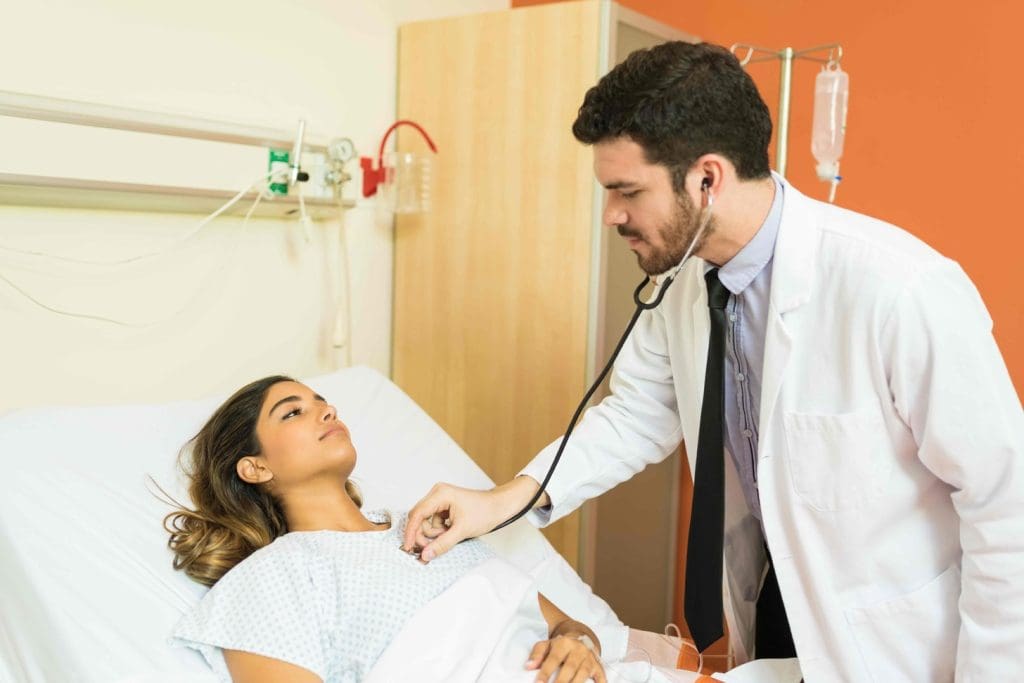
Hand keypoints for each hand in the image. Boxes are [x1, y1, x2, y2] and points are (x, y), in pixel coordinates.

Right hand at [403, 477, 544, 561]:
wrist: (499, 507)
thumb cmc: (485, 512)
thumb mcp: (462, 531)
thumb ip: (442, 544)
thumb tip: (425, 554)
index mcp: (440, 494)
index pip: (417, 514)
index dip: (411, 532)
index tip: (408, 547)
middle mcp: (437, 493)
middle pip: (419, 518)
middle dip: (424, 535)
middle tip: (429, 549)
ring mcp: (440, 499)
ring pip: (426, 522)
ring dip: (434, 533)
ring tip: (449, 536)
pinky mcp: (444, 506)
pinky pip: (433, 521)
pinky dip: (439, 531)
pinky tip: (450, 532)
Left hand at [525, 634, 605, 682]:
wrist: (581, 638)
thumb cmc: (560, 646)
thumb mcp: (546, 645)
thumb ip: (537, 654)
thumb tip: (529, 666)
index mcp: (564, 643)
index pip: (554, 659)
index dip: (546, 672)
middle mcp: (579, 650)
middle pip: (570, 667)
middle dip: (561, 682)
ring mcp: (590, 658)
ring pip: (583, 673)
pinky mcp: (599, 667)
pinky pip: (600, 678)